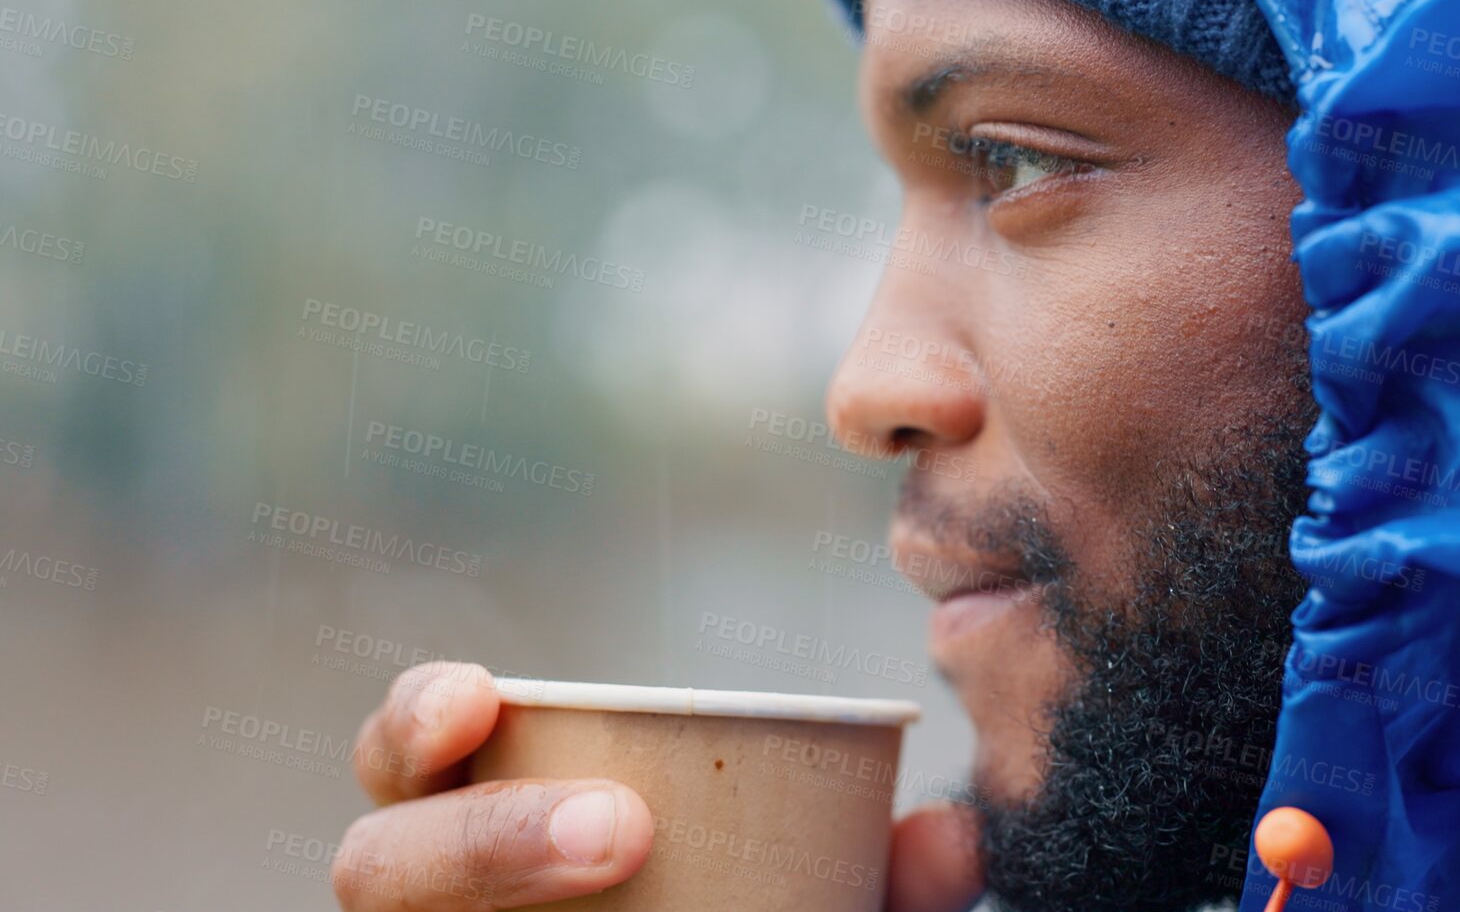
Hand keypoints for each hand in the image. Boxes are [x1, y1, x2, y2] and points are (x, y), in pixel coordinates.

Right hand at [332, 661, 987, 910]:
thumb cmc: (739, 906)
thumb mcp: (819, 890)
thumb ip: (880, 872)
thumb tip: (953, 836)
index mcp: (493, 812)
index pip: (409, 754)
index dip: (417, 718)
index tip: (479, 694)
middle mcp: (442, 894)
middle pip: (381, 867)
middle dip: (480, 839)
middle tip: (622, 831)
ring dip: (481, 883)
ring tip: (612, 866)